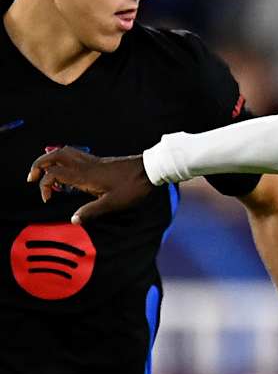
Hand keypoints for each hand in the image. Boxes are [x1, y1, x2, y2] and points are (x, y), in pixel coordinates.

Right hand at [28, 149, 155, 222]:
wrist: (149, 170)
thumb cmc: (133, 187)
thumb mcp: (113, 204)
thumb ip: (91, 211)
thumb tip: (74, 220)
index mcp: (84, 175)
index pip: (53, 174)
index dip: (44, 185)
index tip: (47, 199)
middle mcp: (84, 165)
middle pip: (53, 157)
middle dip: (38, 165)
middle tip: (32, 178)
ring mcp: (91, 161)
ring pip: (62, 152)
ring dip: (49, 159)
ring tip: (44, 170)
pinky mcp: (98, 160)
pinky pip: (73, 154)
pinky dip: (62, 159)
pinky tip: (66, 168)